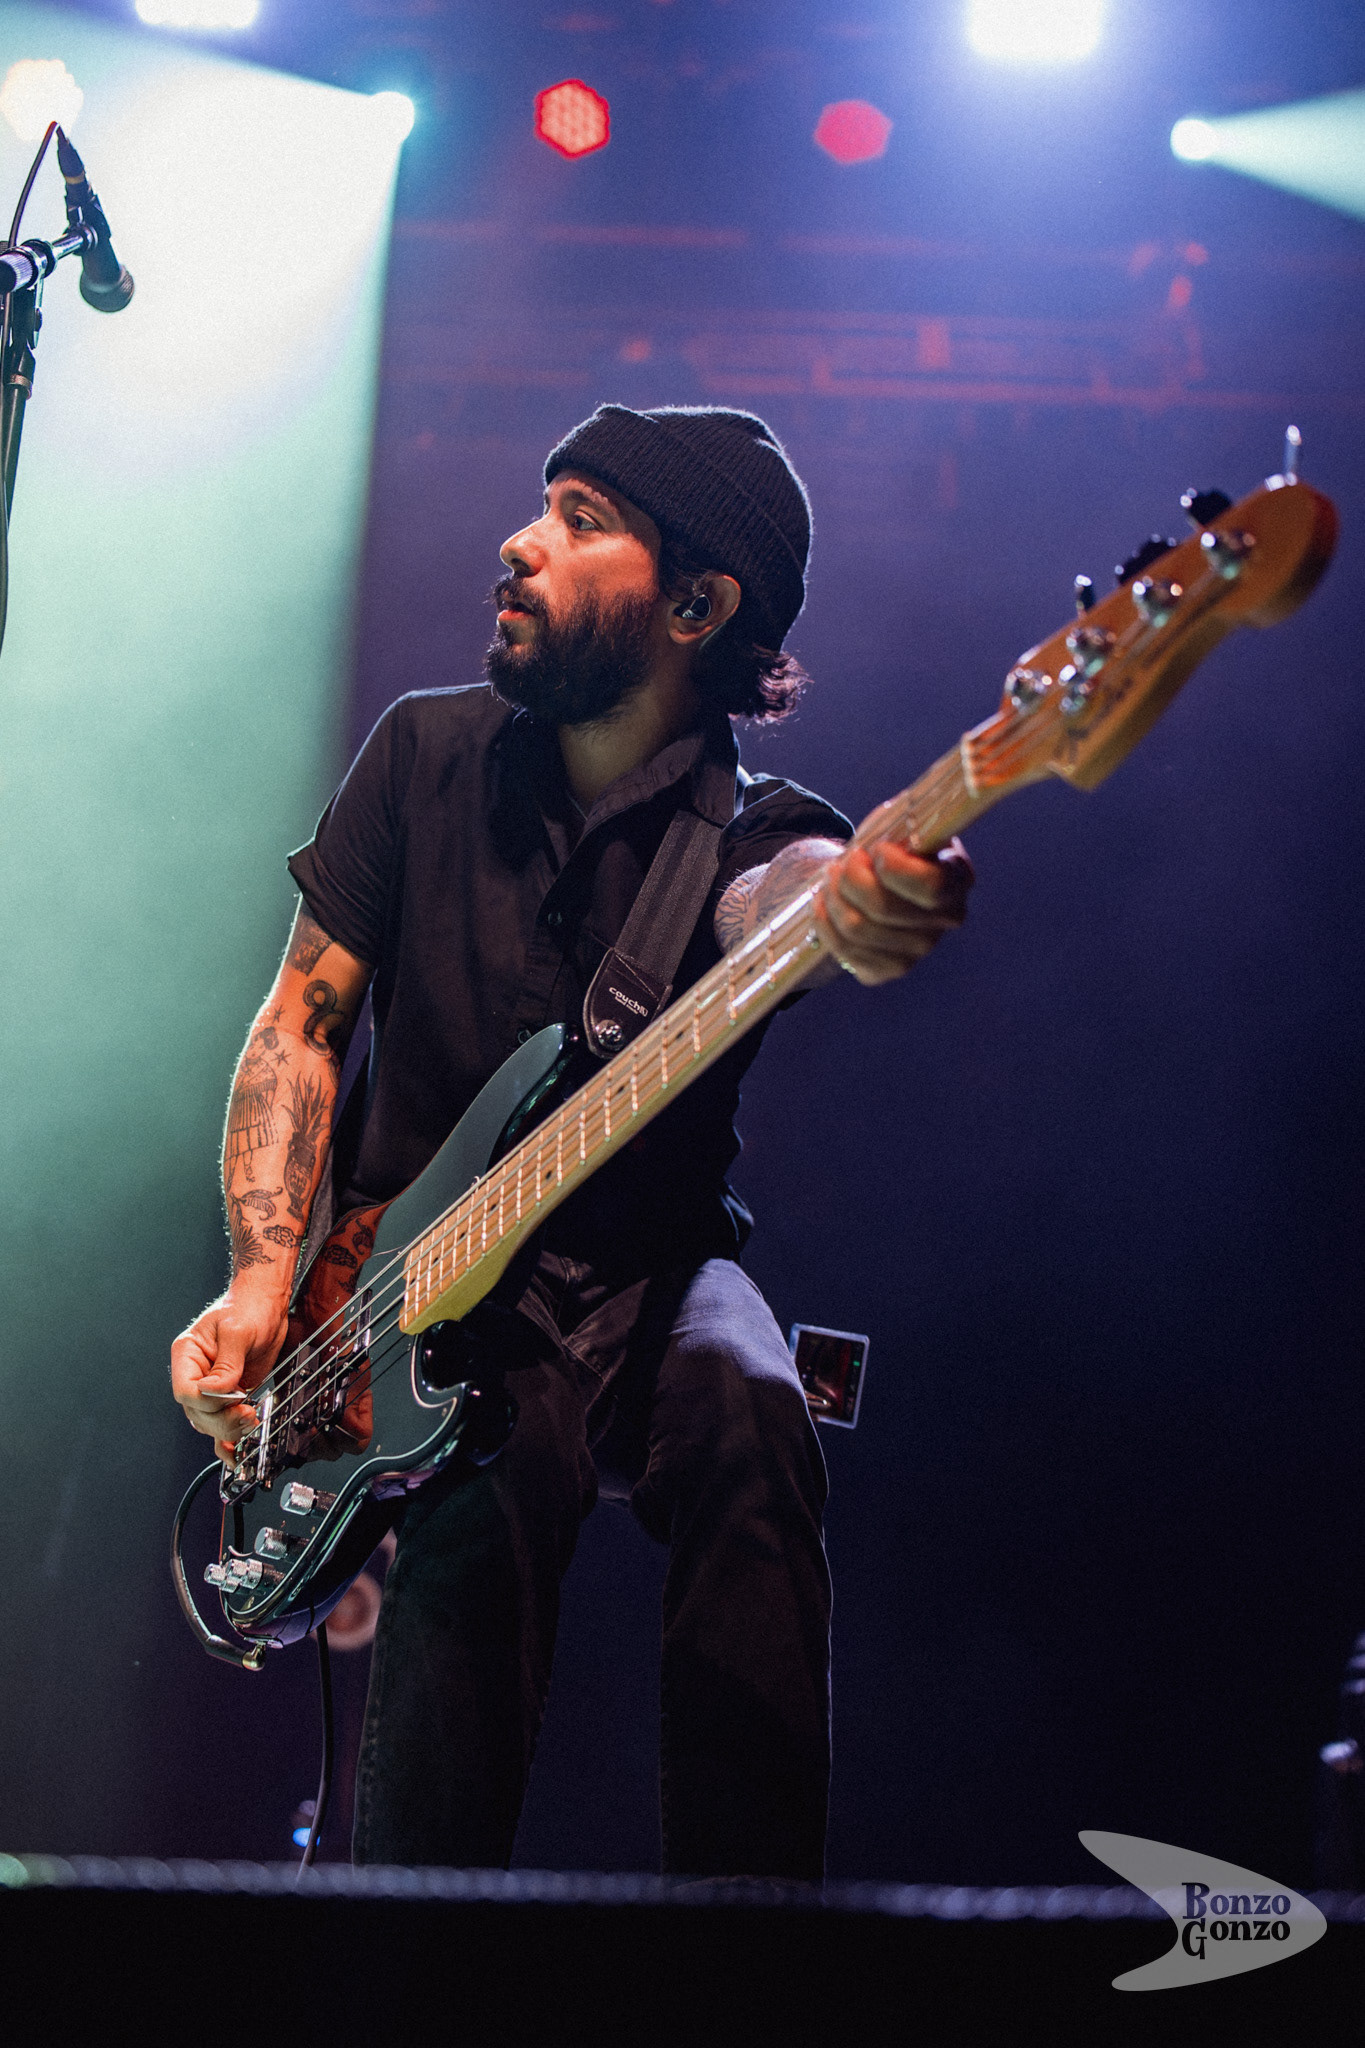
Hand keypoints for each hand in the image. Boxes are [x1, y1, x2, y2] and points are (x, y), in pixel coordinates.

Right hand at [171, 1286, 289, 1465]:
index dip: (208, 1402)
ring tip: (251, 1420)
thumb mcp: (238, 1331)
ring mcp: (212, 1386)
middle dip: (222, 1419)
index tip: (233, 1397)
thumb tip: (217, 1390)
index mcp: (187, 1355)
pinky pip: (221, 1422)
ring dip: (229, 1428)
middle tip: (247, 1414)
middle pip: (197, 1412)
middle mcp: (195, 1373)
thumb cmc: (249, 1307)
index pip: (186, 1392)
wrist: (267, 1303)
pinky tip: (233, 1452)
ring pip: (209, 1422)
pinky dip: (227, 1439)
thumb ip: (227, 1363)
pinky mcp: (230, 1395)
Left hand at [815, 836, 972, 985]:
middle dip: (850, 876)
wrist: (878, 876)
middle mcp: (944, 923)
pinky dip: (824, 920)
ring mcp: (917, 951)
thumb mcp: (902, 824)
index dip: (894, 867)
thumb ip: (902, 830)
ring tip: (831, 877)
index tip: (878, 849)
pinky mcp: (886, 970)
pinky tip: (825, 902)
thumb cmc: (893, 844)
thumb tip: (885, 847)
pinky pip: (842, 948)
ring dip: (832, 896)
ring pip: (856, 927)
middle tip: (844, 860)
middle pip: (882, 907)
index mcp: (957, 881)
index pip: (930, 887)